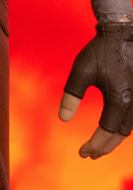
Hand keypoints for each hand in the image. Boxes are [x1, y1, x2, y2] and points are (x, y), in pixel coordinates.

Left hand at [59, 22, 132, 157]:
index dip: (95, 145)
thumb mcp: (80, 71)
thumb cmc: (99, 52)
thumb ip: (71, 96)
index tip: (82, 153)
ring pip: (128, 129)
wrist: (120, 35)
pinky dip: (121, 129)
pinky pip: (132, 119)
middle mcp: (132, 102)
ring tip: (99, 147)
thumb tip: (63, 119)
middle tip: (89, 155)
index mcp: (118, 99)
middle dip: (104, 147)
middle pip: (120, 135)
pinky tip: (111, 130)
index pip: (106, 132)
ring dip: (114, 140)